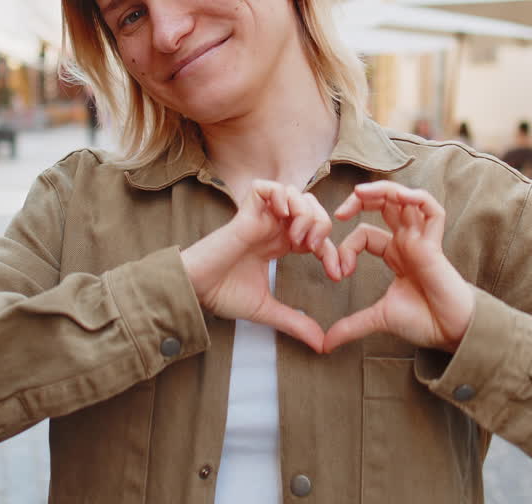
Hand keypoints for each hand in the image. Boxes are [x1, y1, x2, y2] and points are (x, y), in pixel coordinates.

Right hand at [182, 180, 338, 352]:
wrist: (195, 290)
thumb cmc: (223, 295)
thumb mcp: (267, 310)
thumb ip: (295, 323)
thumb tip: (321, 345)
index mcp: (279, 244)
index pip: (317, 236)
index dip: (332, 252)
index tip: (337, 276)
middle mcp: (272, 227)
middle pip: (312, 206)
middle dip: (323, 225)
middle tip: (313, 250)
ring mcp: (259, 217)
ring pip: (295, 193)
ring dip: (304, 213)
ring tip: (297, 239)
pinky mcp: (244, 212)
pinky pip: (266, 187)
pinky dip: (280, 195)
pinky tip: (282, 216)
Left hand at [322, 181, 475, 353]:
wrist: (449, 332)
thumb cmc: (423, 322)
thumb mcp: (378, 319)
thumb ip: (351, 326)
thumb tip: (324, 345)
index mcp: (395, 253)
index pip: (364, 233)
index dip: (346, 246)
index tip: (338, 272)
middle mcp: (408, 241)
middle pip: (384, 204)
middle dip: (361, 200)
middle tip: (339, 212)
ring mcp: (422, 239)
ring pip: (405, 199)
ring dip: (383, 191)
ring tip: (359, 193)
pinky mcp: (435, 244)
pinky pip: (432, 210)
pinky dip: (417, 198)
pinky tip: (399, 198)